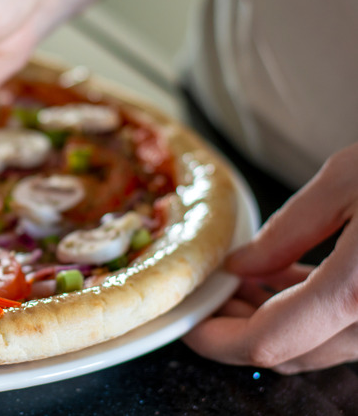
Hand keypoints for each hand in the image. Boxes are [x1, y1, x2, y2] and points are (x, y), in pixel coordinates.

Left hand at [184, 143, 357, 373]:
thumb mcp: (349, 179)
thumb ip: (288, 230)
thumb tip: (244, 265)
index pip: (268, 341)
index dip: (216, 339)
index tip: (188, 323)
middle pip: (289, 351)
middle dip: (236, 328)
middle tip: (207, 295)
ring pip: (316, 344)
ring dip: (268, 320)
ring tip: (236, 282)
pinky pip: (344, 328)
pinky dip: (305, 312)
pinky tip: (280, 279)